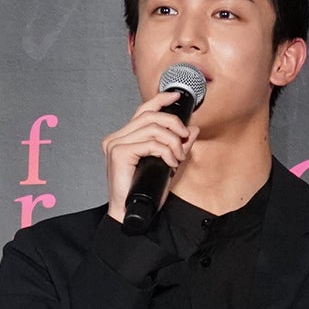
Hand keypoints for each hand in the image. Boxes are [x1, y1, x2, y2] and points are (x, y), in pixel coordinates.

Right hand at [101, 90, 198, 222]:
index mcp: (125, 137)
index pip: (143, 110)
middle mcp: (117, 138)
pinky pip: (150, 143)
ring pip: (152, 128)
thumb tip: (193, 130)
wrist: (134, 212)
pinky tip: (170, 164)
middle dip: (174, 124)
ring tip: (177, 158)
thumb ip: (178, 146)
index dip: (160, 99)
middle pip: (150, 115)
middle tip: (184, 139)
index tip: (176, 96)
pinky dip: (165, 151)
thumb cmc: (146, 191)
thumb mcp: (168, 164)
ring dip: (172, 142)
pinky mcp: (119, 153)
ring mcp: (115, 144)